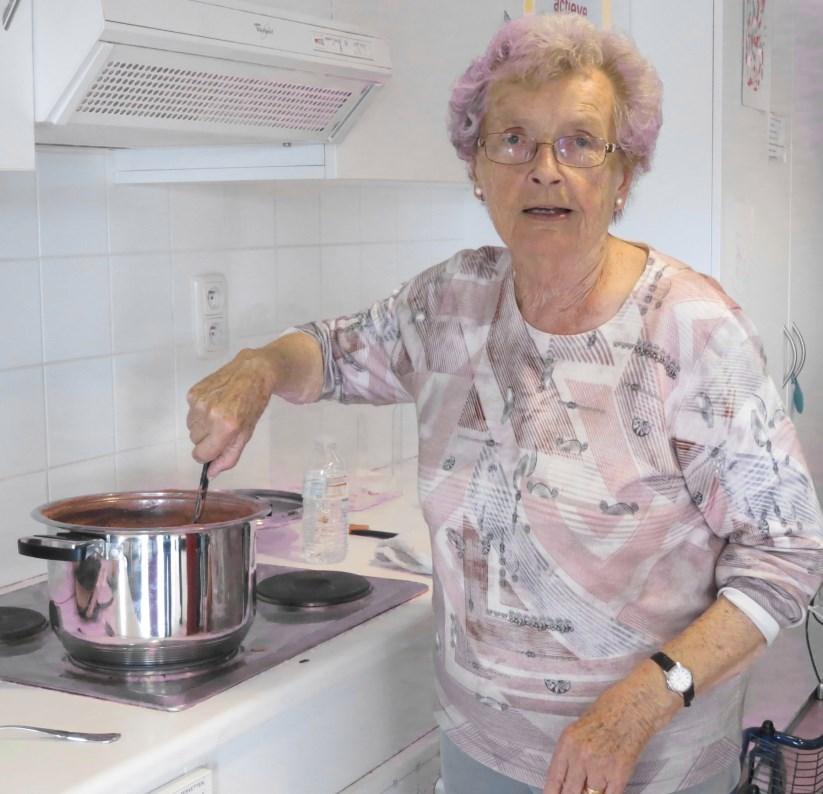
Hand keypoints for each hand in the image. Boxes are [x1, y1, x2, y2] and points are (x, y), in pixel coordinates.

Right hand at [186, 349, 276, 475]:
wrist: (252, 372)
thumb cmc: (253, 405)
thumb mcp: (246, 434)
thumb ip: (228, 457)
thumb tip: (211, 473)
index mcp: (225, 428)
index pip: (200, 454)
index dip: (207, 454)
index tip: (215, 446)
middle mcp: (209, 415)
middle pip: (194, 441)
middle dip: (207, 438)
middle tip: (223, 425)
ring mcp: (199, 402)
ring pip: (190, 427)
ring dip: (202, 424)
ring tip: (220, 411)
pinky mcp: (193, 392)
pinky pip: (190, 412)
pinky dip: (199, 410)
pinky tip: (214, 400)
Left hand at [543, 680, 665, 793]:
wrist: (634, 706)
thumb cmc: (608, 710)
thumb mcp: (580, 727)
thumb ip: (572, 751)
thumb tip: (568, 775)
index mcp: (568, 742)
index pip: (555, 778)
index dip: (552, 792)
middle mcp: (581, 757)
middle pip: (570, 791)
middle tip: (572, 792)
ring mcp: (600, 767)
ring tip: (589, 790)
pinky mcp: (619, 775)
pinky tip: (603, 792)